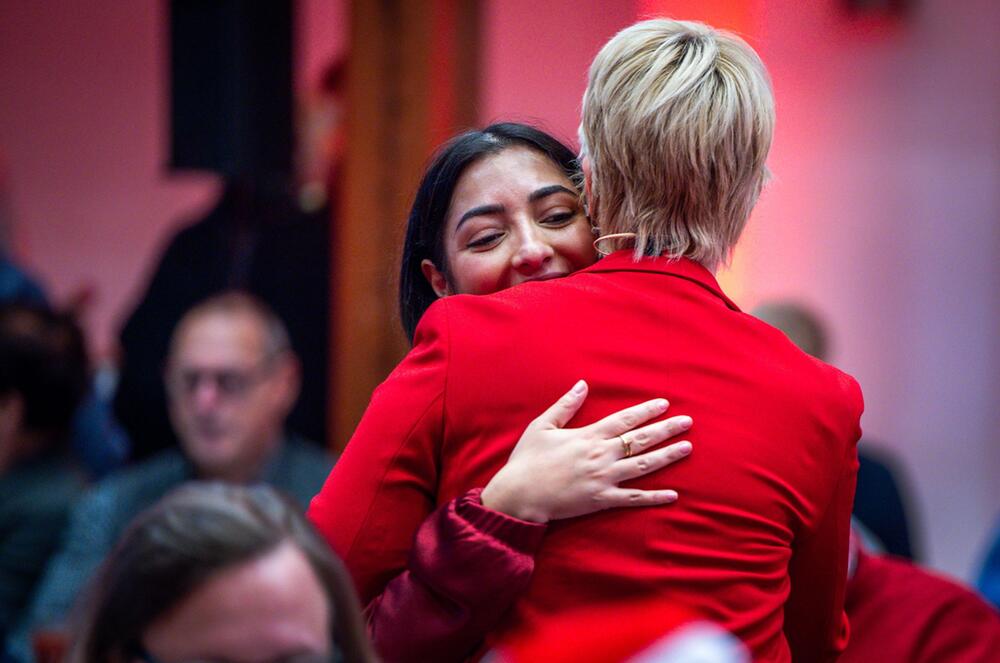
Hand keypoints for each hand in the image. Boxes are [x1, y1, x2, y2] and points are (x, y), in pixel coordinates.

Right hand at [480, 380, 691, 522]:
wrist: (519, 494)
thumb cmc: (528, 459)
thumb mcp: (542, 425)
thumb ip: (565, 405)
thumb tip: (583, 385)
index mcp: (588, 436)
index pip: (624, 420)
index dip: (646, 411)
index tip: (664, 404)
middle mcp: (601, 455)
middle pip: (640, 440)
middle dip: (666, 429)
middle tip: (687, 422)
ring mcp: (604, 479)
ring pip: (643, 466)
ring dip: (667, 456)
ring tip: (686, 448)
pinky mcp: (601, 500)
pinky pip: (633, 498)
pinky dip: (653, 497)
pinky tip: (672, 494)